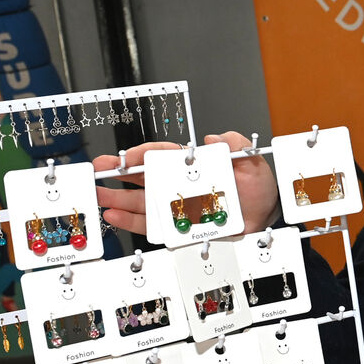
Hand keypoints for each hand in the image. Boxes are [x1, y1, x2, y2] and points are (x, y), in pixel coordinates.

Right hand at [94, 132, 279, 234]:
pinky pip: (151, 224)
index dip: (144, 154)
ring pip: (141, 201)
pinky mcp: (177, 226)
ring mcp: (176, 206)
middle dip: (119, 173)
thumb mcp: (251, 161)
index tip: (128, 156)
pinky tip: (115, 216)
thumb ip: (235, 144)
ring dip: (118, 199)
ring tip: (99, 196)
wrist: (264, 218)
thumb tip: (216, 137)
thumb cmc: (256, 190)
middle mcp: (179, 184)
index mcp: (192, 165)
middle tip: (100, 170)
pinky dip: (132, 221)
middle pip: (144, 177)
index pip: (162, 155)